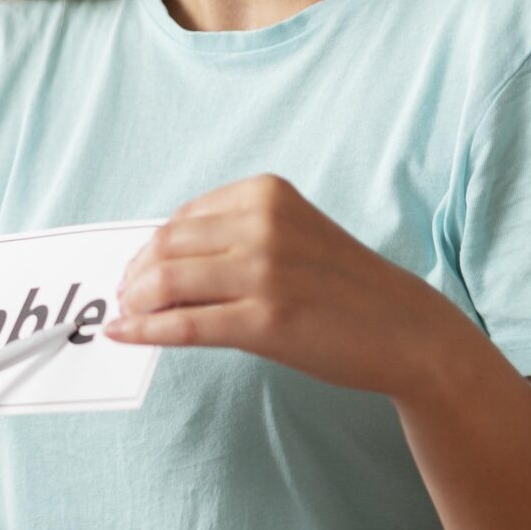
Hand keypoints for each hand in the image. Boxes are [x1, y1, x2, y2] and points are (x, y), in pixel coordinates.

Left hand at [106, 174, 469, 398]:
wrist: (406, 330)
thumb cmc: (342, 285)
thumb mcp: (290, 235)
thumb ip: (232, 236)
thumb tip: (156, 260)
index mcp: (265, 194)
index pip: (181, 219)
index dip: (149, 249)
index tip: (136, 271)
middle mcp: (263, 225)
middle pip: (166, 247)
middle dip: (135, 276)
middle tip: (126, 299)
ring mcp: (265, 272)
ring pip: (166, 282)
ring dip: (135, 303)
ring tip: (129, 317)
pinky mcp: (265, 320)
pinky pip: (184, 325)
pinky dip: (144, 331)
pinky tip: (124, 335)